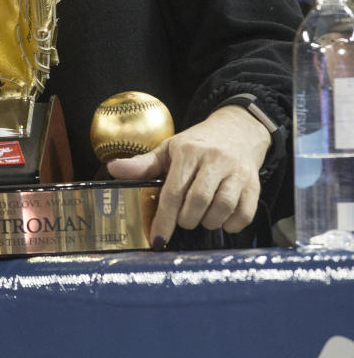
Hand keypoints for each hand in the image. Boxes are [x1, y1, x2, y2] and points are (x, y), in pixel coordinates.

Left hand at [107, 105, 271, 247]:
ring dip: (208, 222)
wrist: (237, 130)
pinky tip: (222, 220)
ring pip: (222, 208)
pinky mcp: (254, 184)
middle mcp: (214, 161)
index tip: (157, 238)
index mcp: (188, 152)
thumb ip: (143, 164)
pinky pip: (245, 213)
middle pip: (198, 201)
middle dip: (187, 220)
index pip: (173, 191)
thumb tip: (113, 170)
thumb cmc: (196, 144)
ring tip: (200, 218)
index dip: (164, 219)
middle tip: (183, 221)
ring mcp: (237, 173)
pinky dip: (232, 224)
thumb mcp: (168, 149)